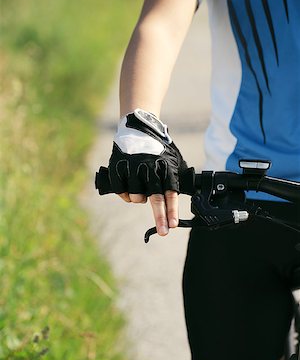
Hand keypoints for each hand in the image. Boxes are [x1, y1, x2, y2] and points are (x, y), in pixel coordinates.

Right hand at [108, 109, 186, 234]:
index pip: (171, 192)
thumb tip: (180, 198)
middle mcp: (149, 167)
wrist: (138, 127)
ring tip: (140, 190)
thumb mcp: (172, 160)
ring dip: (138, 200)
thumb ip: (174, 178)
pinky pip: (121, 190)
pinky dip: (125, 195)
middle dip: (160, 218)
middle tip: (163, 232)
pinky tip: (128, 190)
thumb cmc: (157, 148)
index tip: (173, 225)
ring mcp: (132, 167)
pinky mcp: (118, 166)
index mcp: (165, 167)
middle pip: (155, 199)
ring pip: (136, 197)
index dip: (172, 210)